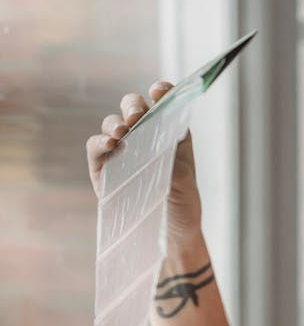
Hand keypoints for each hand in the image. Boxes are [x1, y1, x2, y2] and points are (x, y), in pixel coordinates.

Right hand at [85, 82, 202, 252]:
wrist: (170, 233)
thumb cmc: (182, 203)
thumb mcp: (185, 181)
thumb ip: (172, 160)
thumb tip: (155, 147)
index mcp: (168, 131)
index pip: (162, 101)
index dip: (160, 92)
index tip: (158, 92)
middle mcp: (143, 135)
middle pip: (132, 107)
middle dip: (133, 106)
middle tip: (137, 116)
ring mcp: (121, 149)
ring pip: (112, 123)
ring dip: (115, 123)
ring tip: (122, 132)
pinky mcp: (103, 166)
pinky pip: (96, 146)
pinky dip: (100, 142)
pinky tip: (109, 144)